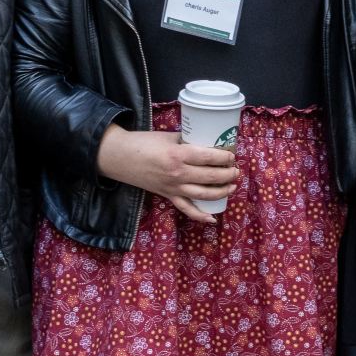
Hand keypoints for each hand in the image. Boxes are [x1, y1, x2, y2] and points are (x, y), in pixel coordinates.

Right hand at [96, 126, 236, 224]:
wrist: (119, 157)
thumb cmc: (143, 142)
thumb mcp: (168, 136)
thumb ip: (187, 141)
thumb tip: (206, 144)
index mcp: (178, 154)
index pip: (208, 157)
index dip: (224, 157)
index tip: (232, 155)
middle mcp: (178, 173)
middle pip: (210, 176)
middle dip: (227, 174)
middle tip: (235, 170)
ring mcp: (173, 187)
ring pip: (203, 194)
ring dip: (221, 191)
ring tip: (232, 185)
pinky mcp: (168, 196)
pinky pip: (186, 209)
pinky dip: (200, 216)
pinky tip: (212, 218)